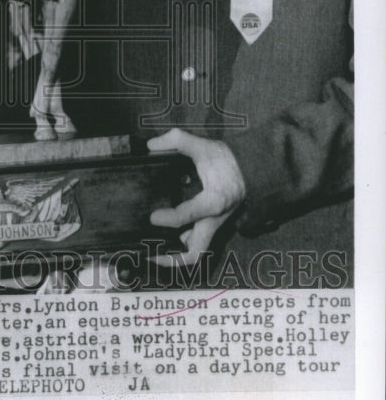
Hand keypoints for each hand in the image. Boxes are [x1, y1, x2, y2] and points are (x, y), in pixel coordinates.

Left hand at [147, 129, 246, 265]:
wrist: (251, 169)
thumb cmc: (229, 160)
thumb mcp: (205, 145)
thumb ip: (179, 140)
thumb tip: (152, 144)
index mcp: (214, 201)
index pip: (188, 216)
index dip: (168, 219)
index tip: (151, 217)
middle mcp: (214, 220)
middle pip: (194, 253)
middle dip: (170, 259)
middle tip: (147, 255)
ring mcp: (212, 225)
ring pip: (194, 250)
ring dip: (173, 253)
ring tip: (148, 249)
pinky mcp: (210, 225)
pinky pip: (194, 241)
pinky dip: (178, 242)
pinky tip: (159, 235)